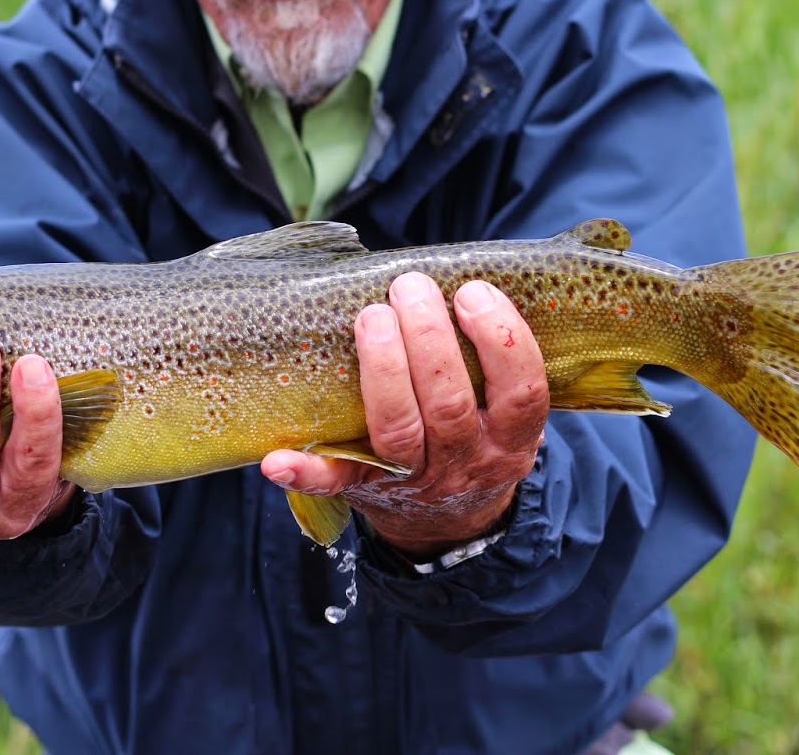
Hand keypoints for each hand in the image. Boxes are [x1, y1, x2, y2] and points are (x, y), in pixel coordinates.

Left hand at [259, 272, 549, 557]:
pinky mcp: (366, 490)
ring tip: (372, 316)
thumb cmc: (476, 435)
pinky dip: (306, 472)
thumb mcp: (506, 411)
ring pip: (399, 431)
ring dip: (383, 370)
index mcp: (511, 438)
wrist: (450, 522)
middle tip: (410, 286)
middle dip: (429, 340)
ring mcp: (415, 479)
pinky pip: (335, 484)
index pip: (521, 392)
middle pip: (450, 405)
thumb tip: (462, 277)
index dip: (501, 340)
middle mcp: (466, 461)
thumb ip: (495, 361)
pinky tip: (277, 459)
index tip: (472, 292)